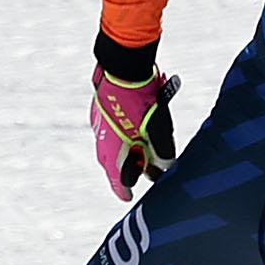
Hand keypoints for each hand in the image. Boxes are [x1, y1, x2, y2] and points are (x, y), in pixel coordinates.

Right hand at [88, 36, 178, 197]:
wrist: (123, 66)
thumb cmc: (141, 100)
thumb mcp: (159, 130)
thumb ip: (162, 154)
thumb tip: (165, 168)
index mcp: (113, 153)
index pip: (118, 182)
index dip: (125, 191)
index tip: (129, 198)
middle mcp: (102, 143)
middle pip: (118, 165)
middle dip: (135, 166)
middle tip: (151, 163)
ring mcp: (99, 127)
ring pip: (116, 146)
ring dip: (132, 148)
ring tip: (149, 139)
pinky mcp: (101, 113)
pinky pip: (113, 131)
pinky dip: (126, 133)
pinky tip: (140, 123)